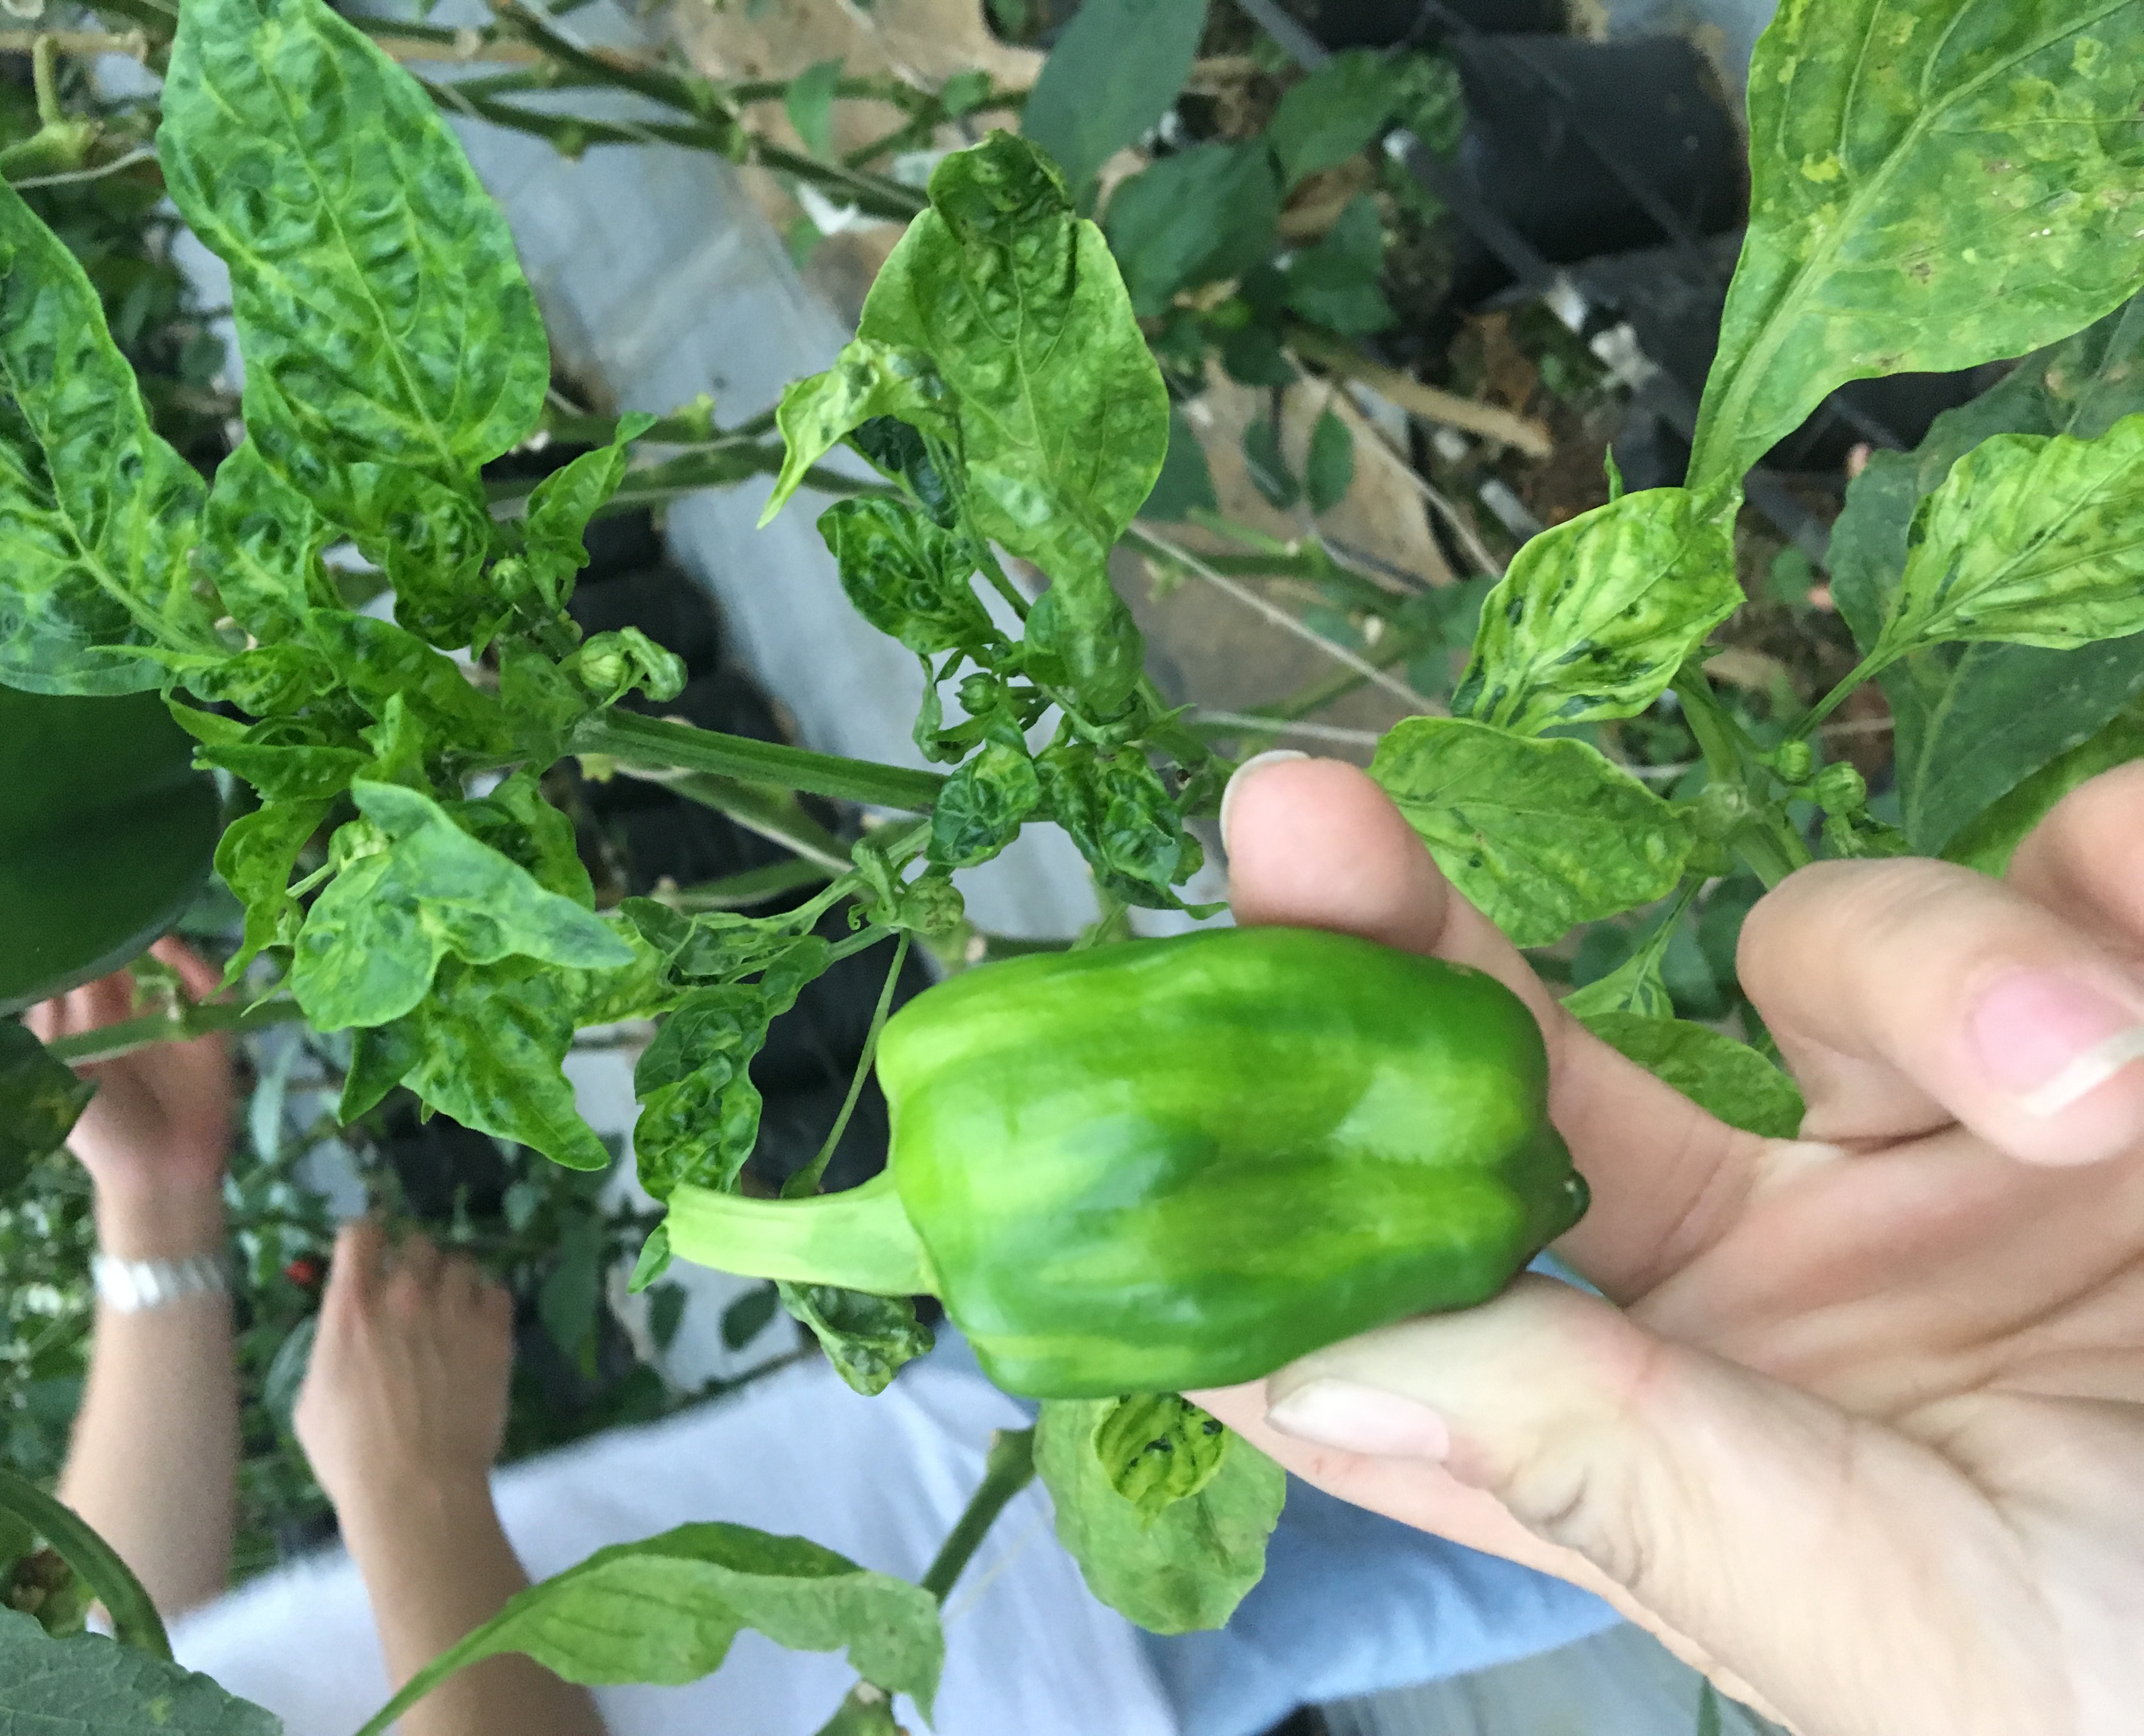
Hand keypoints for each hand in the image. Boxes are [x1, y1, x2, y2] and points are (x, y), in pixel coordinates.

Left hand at [26, 937, 233, 1256]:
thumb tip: (63, 958)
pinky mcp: (215, 1030)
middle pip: (129, 959)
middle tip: (112, 905)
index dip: (81, 940)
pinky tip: (174, 953)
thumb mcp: (61, 1071)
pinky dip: (198, 969)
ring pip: (171, 967)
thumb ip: (58, 1017)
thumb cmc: (101, 1129)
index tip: (74, 910)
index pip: (84, 969)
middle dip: (122, 933)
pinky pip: (213, 990)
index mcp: (88, 1024)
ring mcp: (175, 1020)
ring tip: (143, 928)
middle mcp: (132, 1015)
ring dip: (160, 946)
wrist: (158, 1173)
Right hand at [294, 1221, 514, 1525]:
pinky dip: (488, 1302)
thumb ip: (331, 1353)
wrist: (416, 1487)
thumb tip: (344, 1339)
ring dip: (455, 1282)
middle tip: (415, 1292)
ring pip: (463, 1264)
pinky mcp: (495, 1335)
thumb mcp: (311, 1402)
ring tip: (452, 1311)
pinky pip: (498, 1292)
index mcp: (352, 1309)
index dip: (367, 1239)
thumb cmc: (351, 1456)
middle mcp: (404, 1297)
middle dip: (415, 1262)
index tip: (372, 1254)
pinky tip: (479, 1326)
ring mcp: (454, 1313)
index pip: (361, 1234)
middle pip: (419, 1243)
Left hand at [1196, 756, 2143, 1735]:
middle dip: (1412, 931)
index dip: (1268, 1182)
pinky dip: (2124, 887)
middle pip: (1537, 1053)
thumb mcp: (1903, 1622)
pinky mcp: (2136, 1012)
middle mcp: (1795, 1248)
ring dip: (1952, 969)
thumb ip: (1615, 1478)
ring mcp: (1969, 1126)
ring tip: (2106, 1078)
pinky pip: (2091, 863)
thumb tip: (1292, 1375)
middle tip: (1288, 816)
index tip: (1128, 1069)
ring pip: (1841, 942)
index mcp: (1696, 1410)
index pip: (1422, 1276)